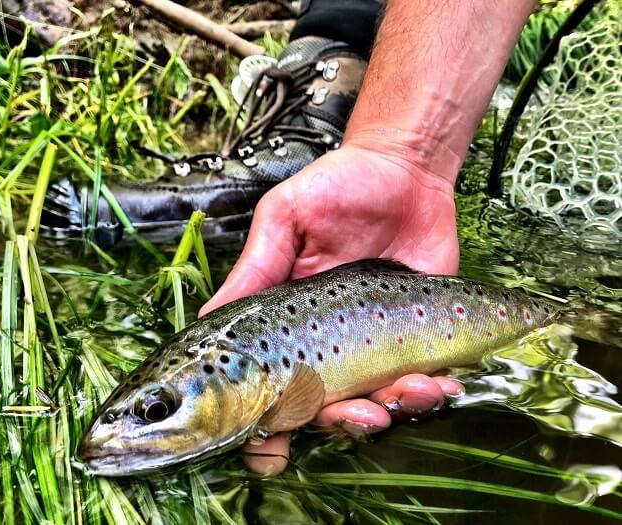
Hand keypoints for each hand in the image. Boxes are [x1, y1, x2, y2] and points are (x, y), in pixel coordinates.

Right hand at [199, 143, 460, 474]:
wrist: (403, 168)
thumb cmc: (337, 188)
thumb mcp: (285, 220)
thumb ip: (256, 269)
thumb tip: (209, 320)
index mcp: (292, 323)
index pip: (276, 385)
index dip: (269, 427)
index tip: (270, 451)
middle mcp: (333, 342)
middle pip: (331, 406)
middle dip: (345, 422)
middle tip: (359, 415)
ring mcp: (379, 342)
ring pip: (382, 399)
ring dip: (397, 407)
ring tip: (414, 390)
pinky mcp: (424, 332)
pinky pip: (430, 375)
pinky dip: (437, 389)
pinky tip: (443, 383)